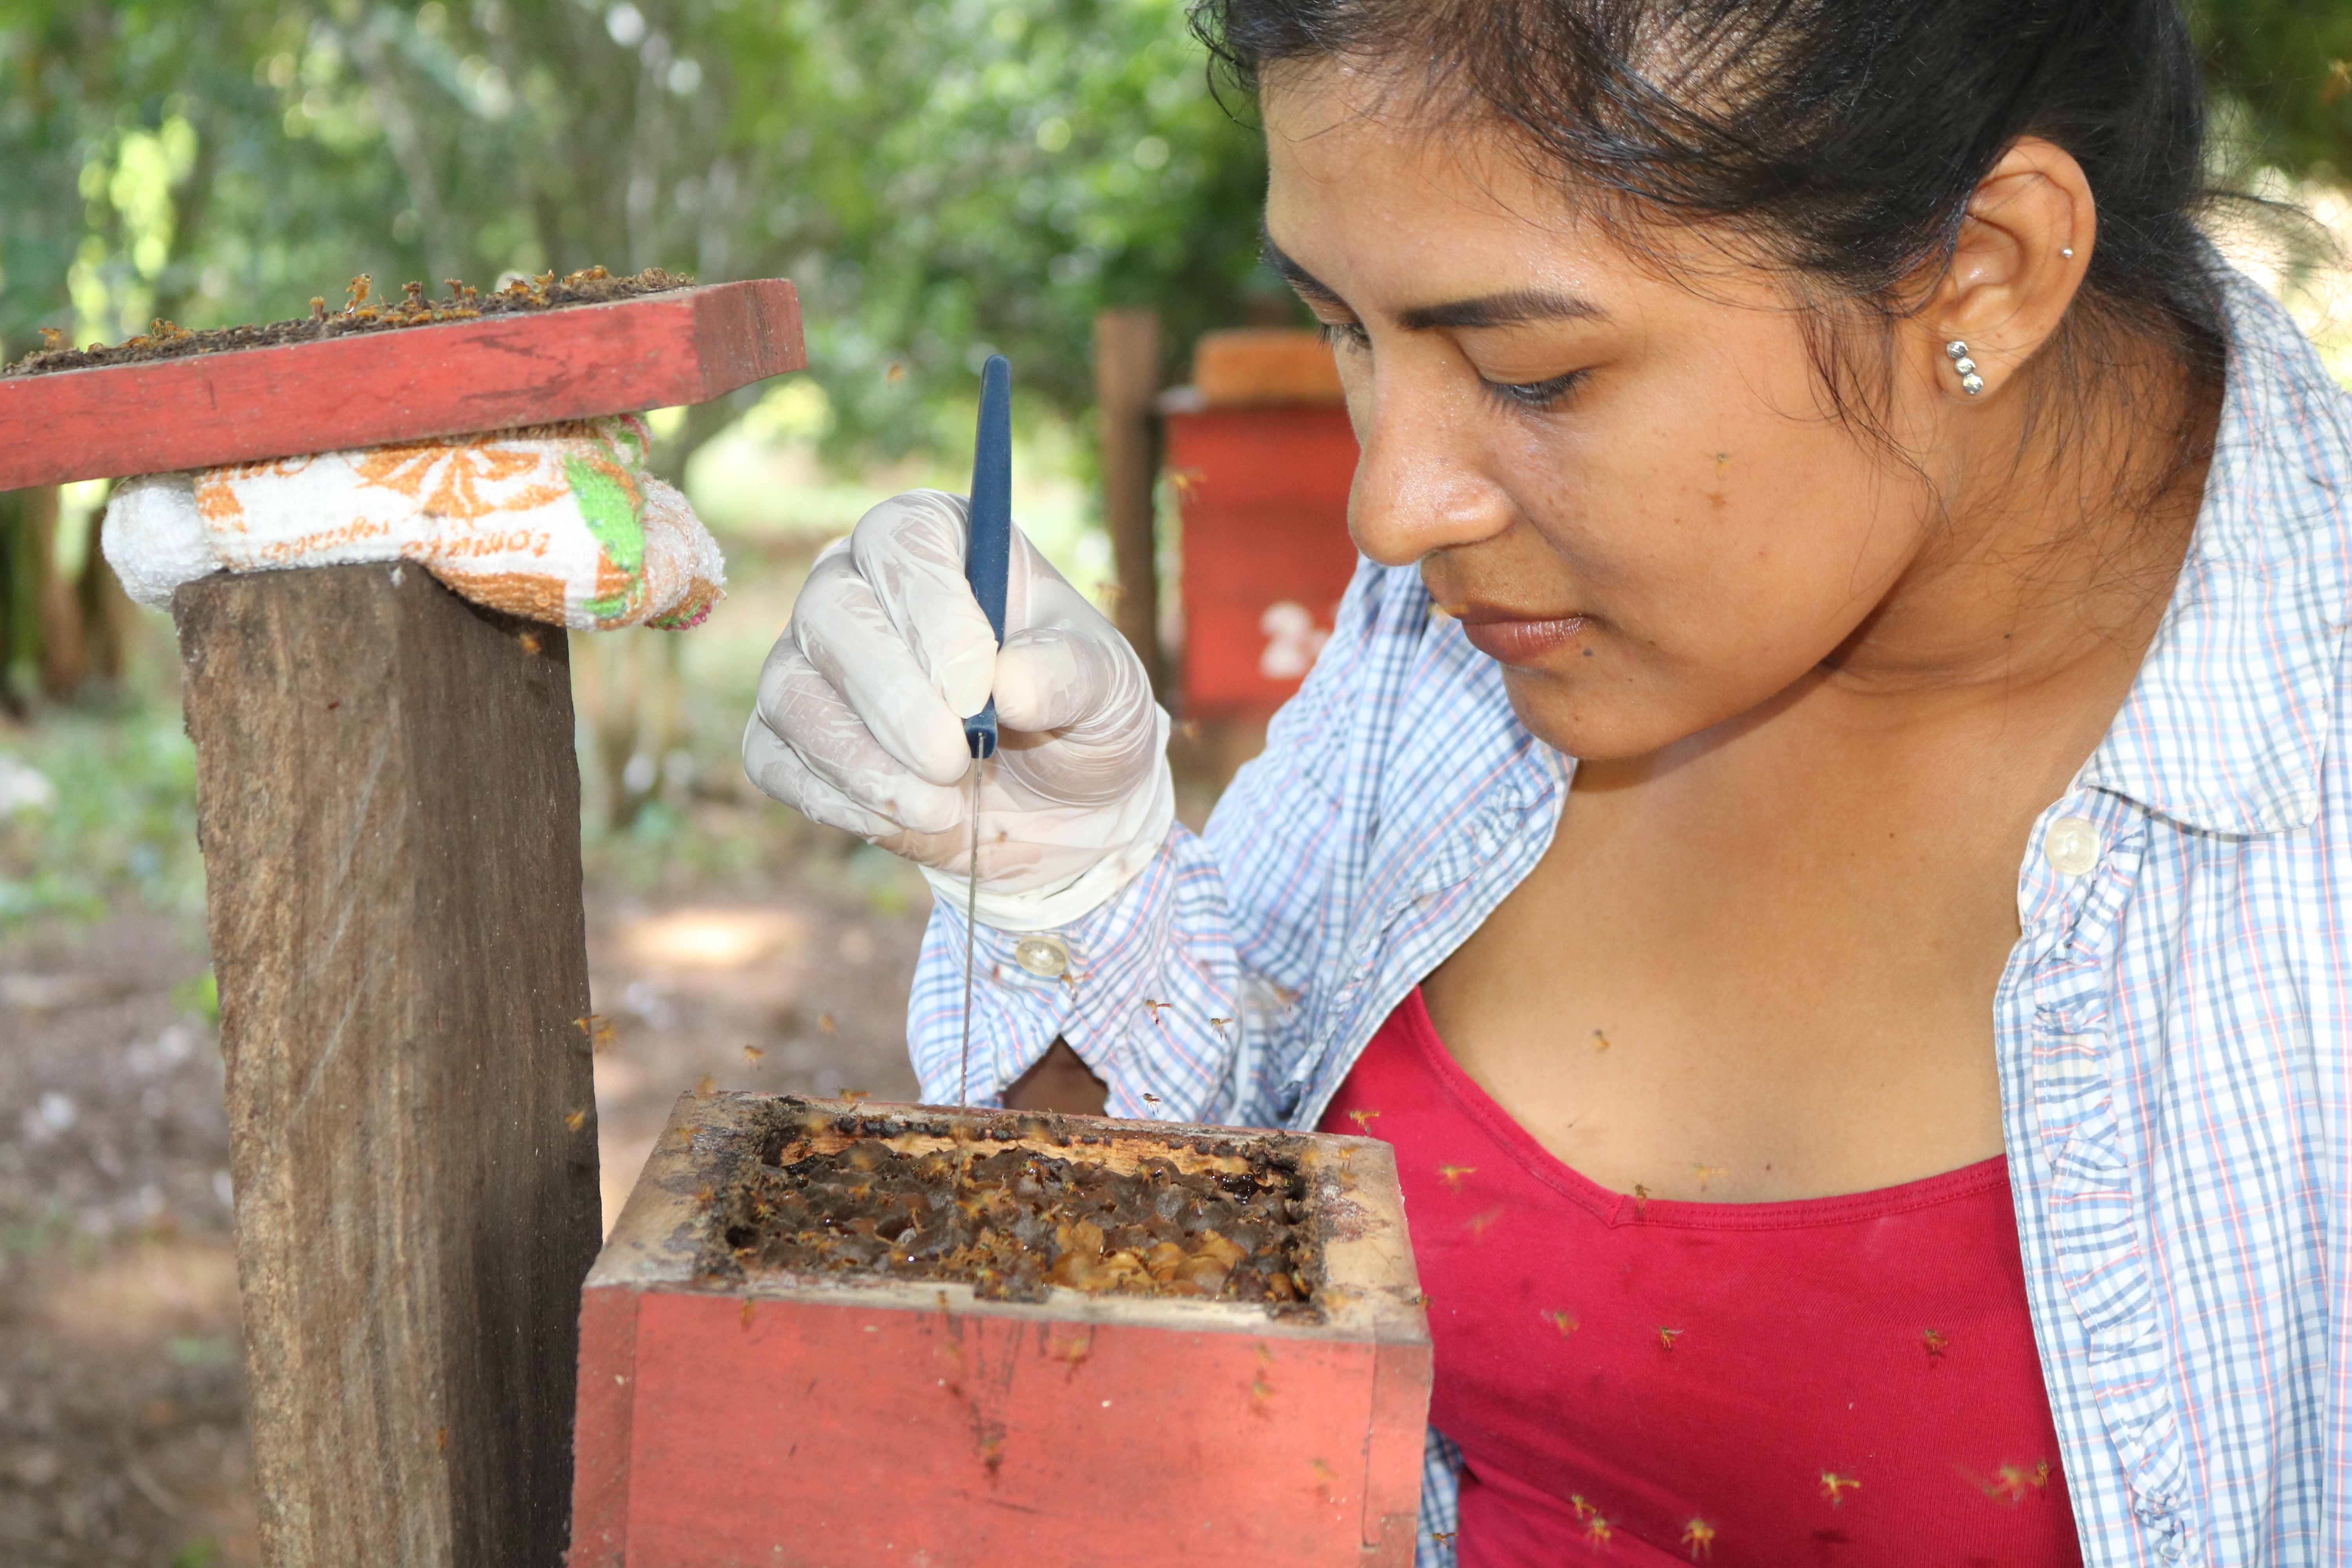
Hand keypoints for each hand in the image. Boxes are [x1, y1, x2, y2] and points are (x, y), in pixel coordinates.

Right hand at [743, 489, 1171, 929]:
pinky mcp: (790, 736)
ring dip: (862, 760)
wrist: (1059, 802)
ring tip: (941, 807)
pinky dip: (834, 797)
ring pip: (792, 689)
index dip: (929, 610)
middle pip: (831, 611)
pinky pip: (775, 758)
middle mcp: (859, 584)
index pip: (902, 540)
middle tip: (953, 761)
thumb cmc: (1080, 715)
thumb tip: (1011, 685)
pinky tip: (903, 820)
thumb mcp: (1110, 689)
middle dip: (891, 696)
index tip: (976, 688)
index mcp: (941, 541)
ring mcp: (813, 661)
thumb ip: (1072, 674)